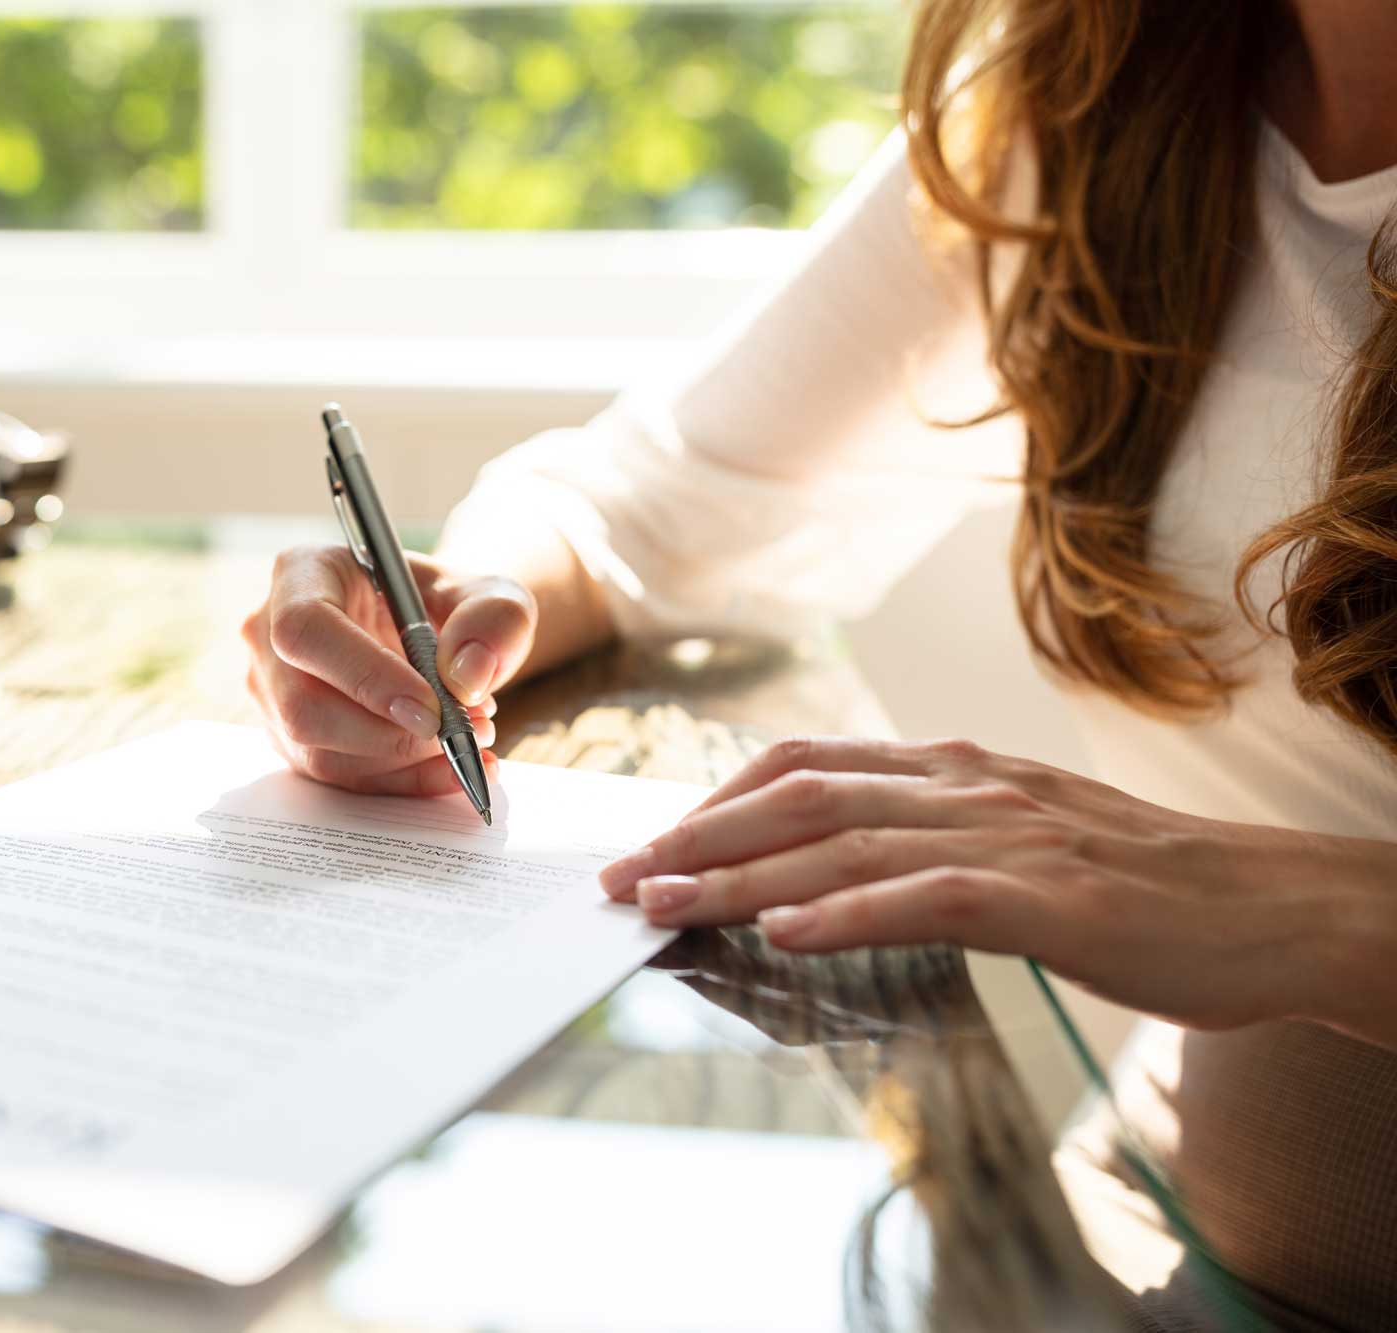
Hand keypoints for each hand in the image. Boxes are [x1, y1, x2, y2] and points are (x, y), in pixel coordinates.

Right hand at [242, 544, 535, 795]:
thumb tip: (467, 677)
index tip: (431, 708)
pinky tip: (450, 768)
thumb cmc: (448, 603)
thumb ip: (493, 619)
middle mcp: (269, 635)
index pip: (307, 630)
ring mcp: (273, 693)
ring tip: (466, 741)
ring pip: (319, 753)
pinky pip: (339, 778)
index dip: (364, 676)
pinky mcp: (291, 739)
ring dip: (401, 762)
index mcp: (302, 574)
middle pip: (303, 706)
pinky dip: (401, 782)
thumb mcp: (488, 592)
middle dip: (389, 735)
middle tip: (461, 731)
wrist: (434, 633)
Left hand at [598, 736, 1396, 1034]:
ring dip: (742, 878)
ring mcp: (1007, 838)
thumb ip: (927, 833)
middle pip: (800, 801)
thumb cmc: (1136, 884)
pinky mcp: (1050, 899)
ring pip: (844, 847)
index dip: (717, 799)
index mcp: (953, 770)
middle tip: (622, 878)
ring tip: (666, 903)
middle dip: (699, 837)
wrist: (1268, 906)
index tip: (653, 839)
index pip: (805, 767)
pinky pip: (929, 900)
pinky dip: (848, 914)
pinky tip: (785, 932)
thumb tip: (828, 861)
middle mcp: (965, 787)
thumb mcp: (1016, 834)